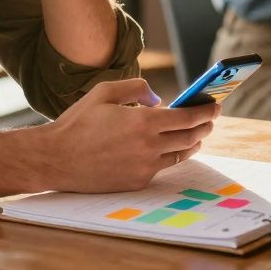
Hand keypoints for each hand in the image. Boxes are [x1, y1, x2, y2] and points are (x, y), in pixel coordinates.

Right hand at [41, 79, 219, 192]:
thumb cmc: (77, 123)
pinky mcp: (137, 181)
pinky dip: (170, 155)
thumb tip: (157, 99)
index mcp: (143, 122)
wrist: (56, 159)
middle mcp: (148, 147)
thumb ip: (136, 88)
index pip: (187, 117)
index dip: (204, 111)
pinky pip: (162, 167)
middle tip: (210, 118)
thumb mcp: (105, 92)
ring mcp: (144, 167)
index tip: (215, 106)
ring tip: (196, 134)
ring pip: (180, 155)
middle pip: (189, 137)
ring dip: (193, 143)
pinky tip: (171, 148)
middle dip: (204, 126)